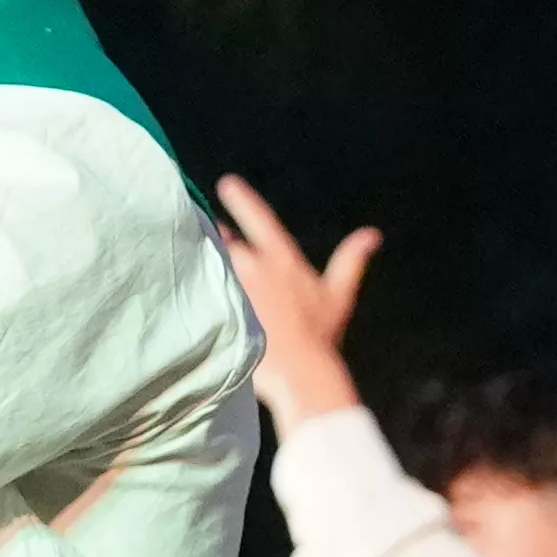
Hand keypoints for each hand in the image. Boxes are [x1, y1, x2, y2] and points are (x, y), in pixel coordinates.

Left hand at [208, 176, 378, 427]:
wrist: (300, 372)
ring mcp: (235, 290)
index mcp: (283, 260)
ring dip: (203, 259)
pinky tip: (184, 289)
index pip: (259, 220)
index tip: (226, 184)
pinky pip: (203, 293)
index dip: (242, 200)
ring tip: (189, 259)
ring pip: (211, 264)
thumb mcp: (340, 294)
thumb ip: (351, 260)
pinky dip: (196, 288)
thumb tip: (372, 235)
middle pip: (225, 241)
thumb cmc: (322, 335)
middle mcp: (254, 268)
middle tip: (203, 231)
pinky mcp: (220, 311)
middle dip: (216, 236)